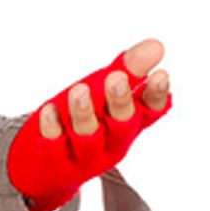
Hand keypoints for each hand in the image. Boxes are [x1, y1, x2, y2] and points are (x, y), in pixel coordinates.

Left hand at [6, 37, 174, 210]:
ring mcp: (86, 153)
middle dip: (120, 100)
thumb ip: (131, 67)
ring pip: (87, 134)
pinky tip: (48, 110)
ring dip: (84, 112)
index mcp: (132, 122)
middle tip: (117, 78)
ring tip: (79, 90)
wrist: (55, 165)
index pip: (151, 109)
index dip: (156, 94)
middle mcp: (113, 140)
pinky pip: (54, 143)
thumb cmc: (93, 118)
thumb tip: (156, 45)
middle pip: (122, 123)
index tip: (161, 74)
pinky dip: (52, 127)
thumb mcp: (111, 92)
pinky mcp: (58, 159)